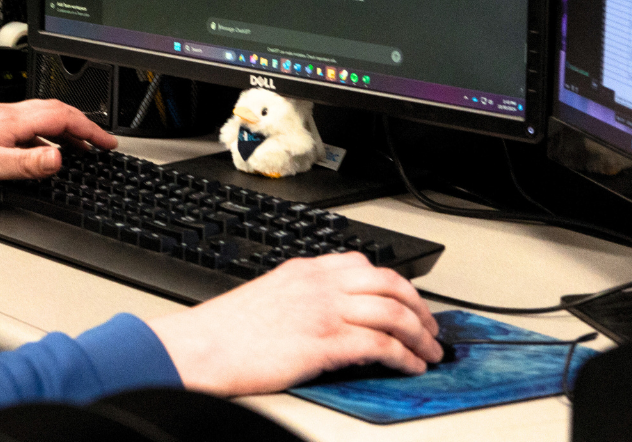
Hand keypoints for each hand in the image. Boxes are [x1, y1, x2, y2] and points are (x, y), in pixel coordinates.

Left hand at [0, 99, 117, 190]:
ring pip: (42, 119)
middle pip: (56, 113)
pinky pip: (28, 128)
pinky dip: (46, 138)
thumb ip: (27, 164)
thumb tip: (59, 159)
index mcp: (13, 120)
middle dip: (83, 127)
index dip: (89, 129)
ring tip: (81, 150)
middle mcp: (8, 115)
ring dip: (66, 132)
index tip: (107, 142)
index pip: (62, 117)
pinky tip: (43, 153)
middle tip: (101, 143)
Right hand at [146, 252, 441, 394]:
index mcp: (305, 269)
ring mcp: (324, 311)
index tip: (407, 302)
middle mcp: (320, 284)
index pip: (364, 265)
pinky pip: (381, 346)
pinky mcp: (325, 343)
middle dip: (419, 308)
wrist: (201, 348)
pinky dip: (404, 357)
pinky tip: (410, 367)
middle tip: (431, 329)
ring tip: (430, 353)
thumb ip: (303, 296)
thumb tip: (329, 314)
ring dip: (420, 336)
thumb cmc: (225, 331)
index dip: (396, 285)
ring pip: (393, 313)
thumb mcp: (269, 297)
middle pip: (389, 284)